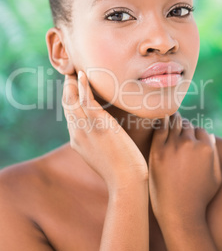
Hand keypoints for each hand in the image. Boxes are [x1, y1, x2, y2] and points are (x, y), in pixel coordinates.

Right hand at [62, 71, 147, 191]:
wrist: (126, 181)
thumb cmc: (121, 170)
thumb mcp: (104, 154)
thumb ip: (100, 142)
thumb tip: (107, 134)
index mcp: (77, 140)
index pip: (69, 115)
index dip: (69, 99)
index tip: (73, 87)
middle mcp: (77, 133)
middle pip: (66, 104)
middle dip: (67, 87)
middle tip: (71, 73)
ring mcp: (85, 128)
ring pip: (71, 99)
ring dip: (71, 82)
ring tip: (75, 69)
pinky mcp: (97, 124)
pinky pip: (84, 99)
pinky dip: (81, 85)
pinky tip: (82, 74)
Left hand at [148, 113, 221, 223]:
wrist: (180, 213)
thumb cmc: (200, 199)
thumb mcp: (216, 178)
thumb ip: (215, 155)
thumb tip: (210, 136)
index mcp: (207, 148)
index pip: (200, 130)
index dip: (195, 133)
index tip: (188, 137)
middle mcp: (191, 144)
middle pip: (186, 125)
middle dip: (183, 127)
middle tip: (177, 128)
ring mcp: (173, 146)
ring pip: (173, 124)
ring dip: (172, 122)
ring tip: (169, 120)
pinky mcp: (158, 151)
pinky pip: (160, 129)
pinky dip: (161, 123)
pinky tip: (160, 121)